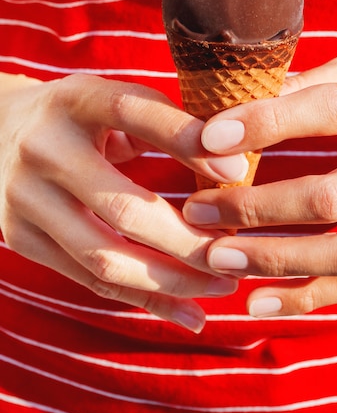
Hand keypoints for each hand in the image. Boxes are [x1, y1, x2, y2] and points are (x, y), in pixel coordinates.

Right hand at [0, 73, 247, 332]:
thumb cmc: (82, 116)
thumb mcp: (116, 100)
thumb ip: (168, 123)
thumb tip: (235, 168)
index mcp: (76, 100)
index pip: (133, 114)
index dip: (187, 140)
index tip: (239, 170)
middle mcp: (44, 149)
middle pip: (124, 208)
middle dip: (190, 241)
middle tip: (238, 255)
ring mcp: (24, 198)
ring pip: (106, 257)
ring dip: (172, 281)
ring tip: (222, 286)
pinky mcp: (21, 237)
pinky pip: (90, 280)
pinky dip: (145, 300)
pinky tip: (189, 312)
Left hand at [183, 56, 336, 316]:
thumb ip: (308, 85)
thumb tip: (237, 106)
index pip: (329, 112)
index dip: (266, 125)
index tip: (208, 137)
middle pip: (333, 197)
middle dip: (257, 208)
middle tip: (197, 211)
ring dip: (276, 261)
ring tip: (218, 258)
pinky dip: (307, 298)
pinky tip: (258, 300)